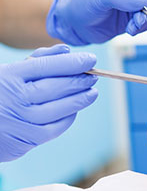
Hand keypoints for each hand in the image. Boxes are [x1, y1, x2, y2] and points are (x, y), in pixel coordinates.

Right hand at [0, 44, 97, 161]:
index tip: (90, 59)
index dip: (73, 63)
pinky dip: (69, 117)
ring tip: (92, 92)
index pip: (48, 66)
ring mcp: (21, 121)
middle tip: (94, 75)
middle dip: (80, 80)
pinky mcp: (26, 140)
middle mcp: (16, 98)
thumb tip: (66, 50)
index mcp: (9, 76)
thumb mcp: (8, 70)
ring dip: (81, 99)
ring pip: (61, 108)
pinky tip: (75, 109)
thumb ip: (37, 59)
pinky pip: (56, 128)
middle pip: (58, 87)